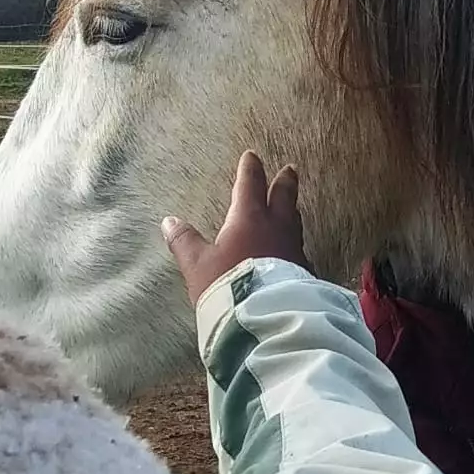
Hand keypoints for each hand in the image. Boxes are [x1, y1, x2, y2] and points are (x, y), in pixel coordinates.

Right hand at [162, 151, 308, 306]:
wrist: (265, 318)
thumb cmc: (228, 286)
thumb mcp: (197, 265)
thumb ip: (184, 242)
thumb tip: (169, 221)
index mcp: (249, 219)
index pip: (250, 185)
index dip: (250, 169)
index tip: (252, 156)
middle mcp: (277, 228)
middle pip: (284, 198)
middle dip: (284, 182)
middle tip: (290, 169)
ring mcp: (294, 250)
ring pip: (295, 222)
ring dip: (292, 210)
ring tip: (292, 206)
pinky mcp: (304, 271)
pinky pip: (301, 249)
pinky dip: (296, 242)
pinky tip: (296, 250)